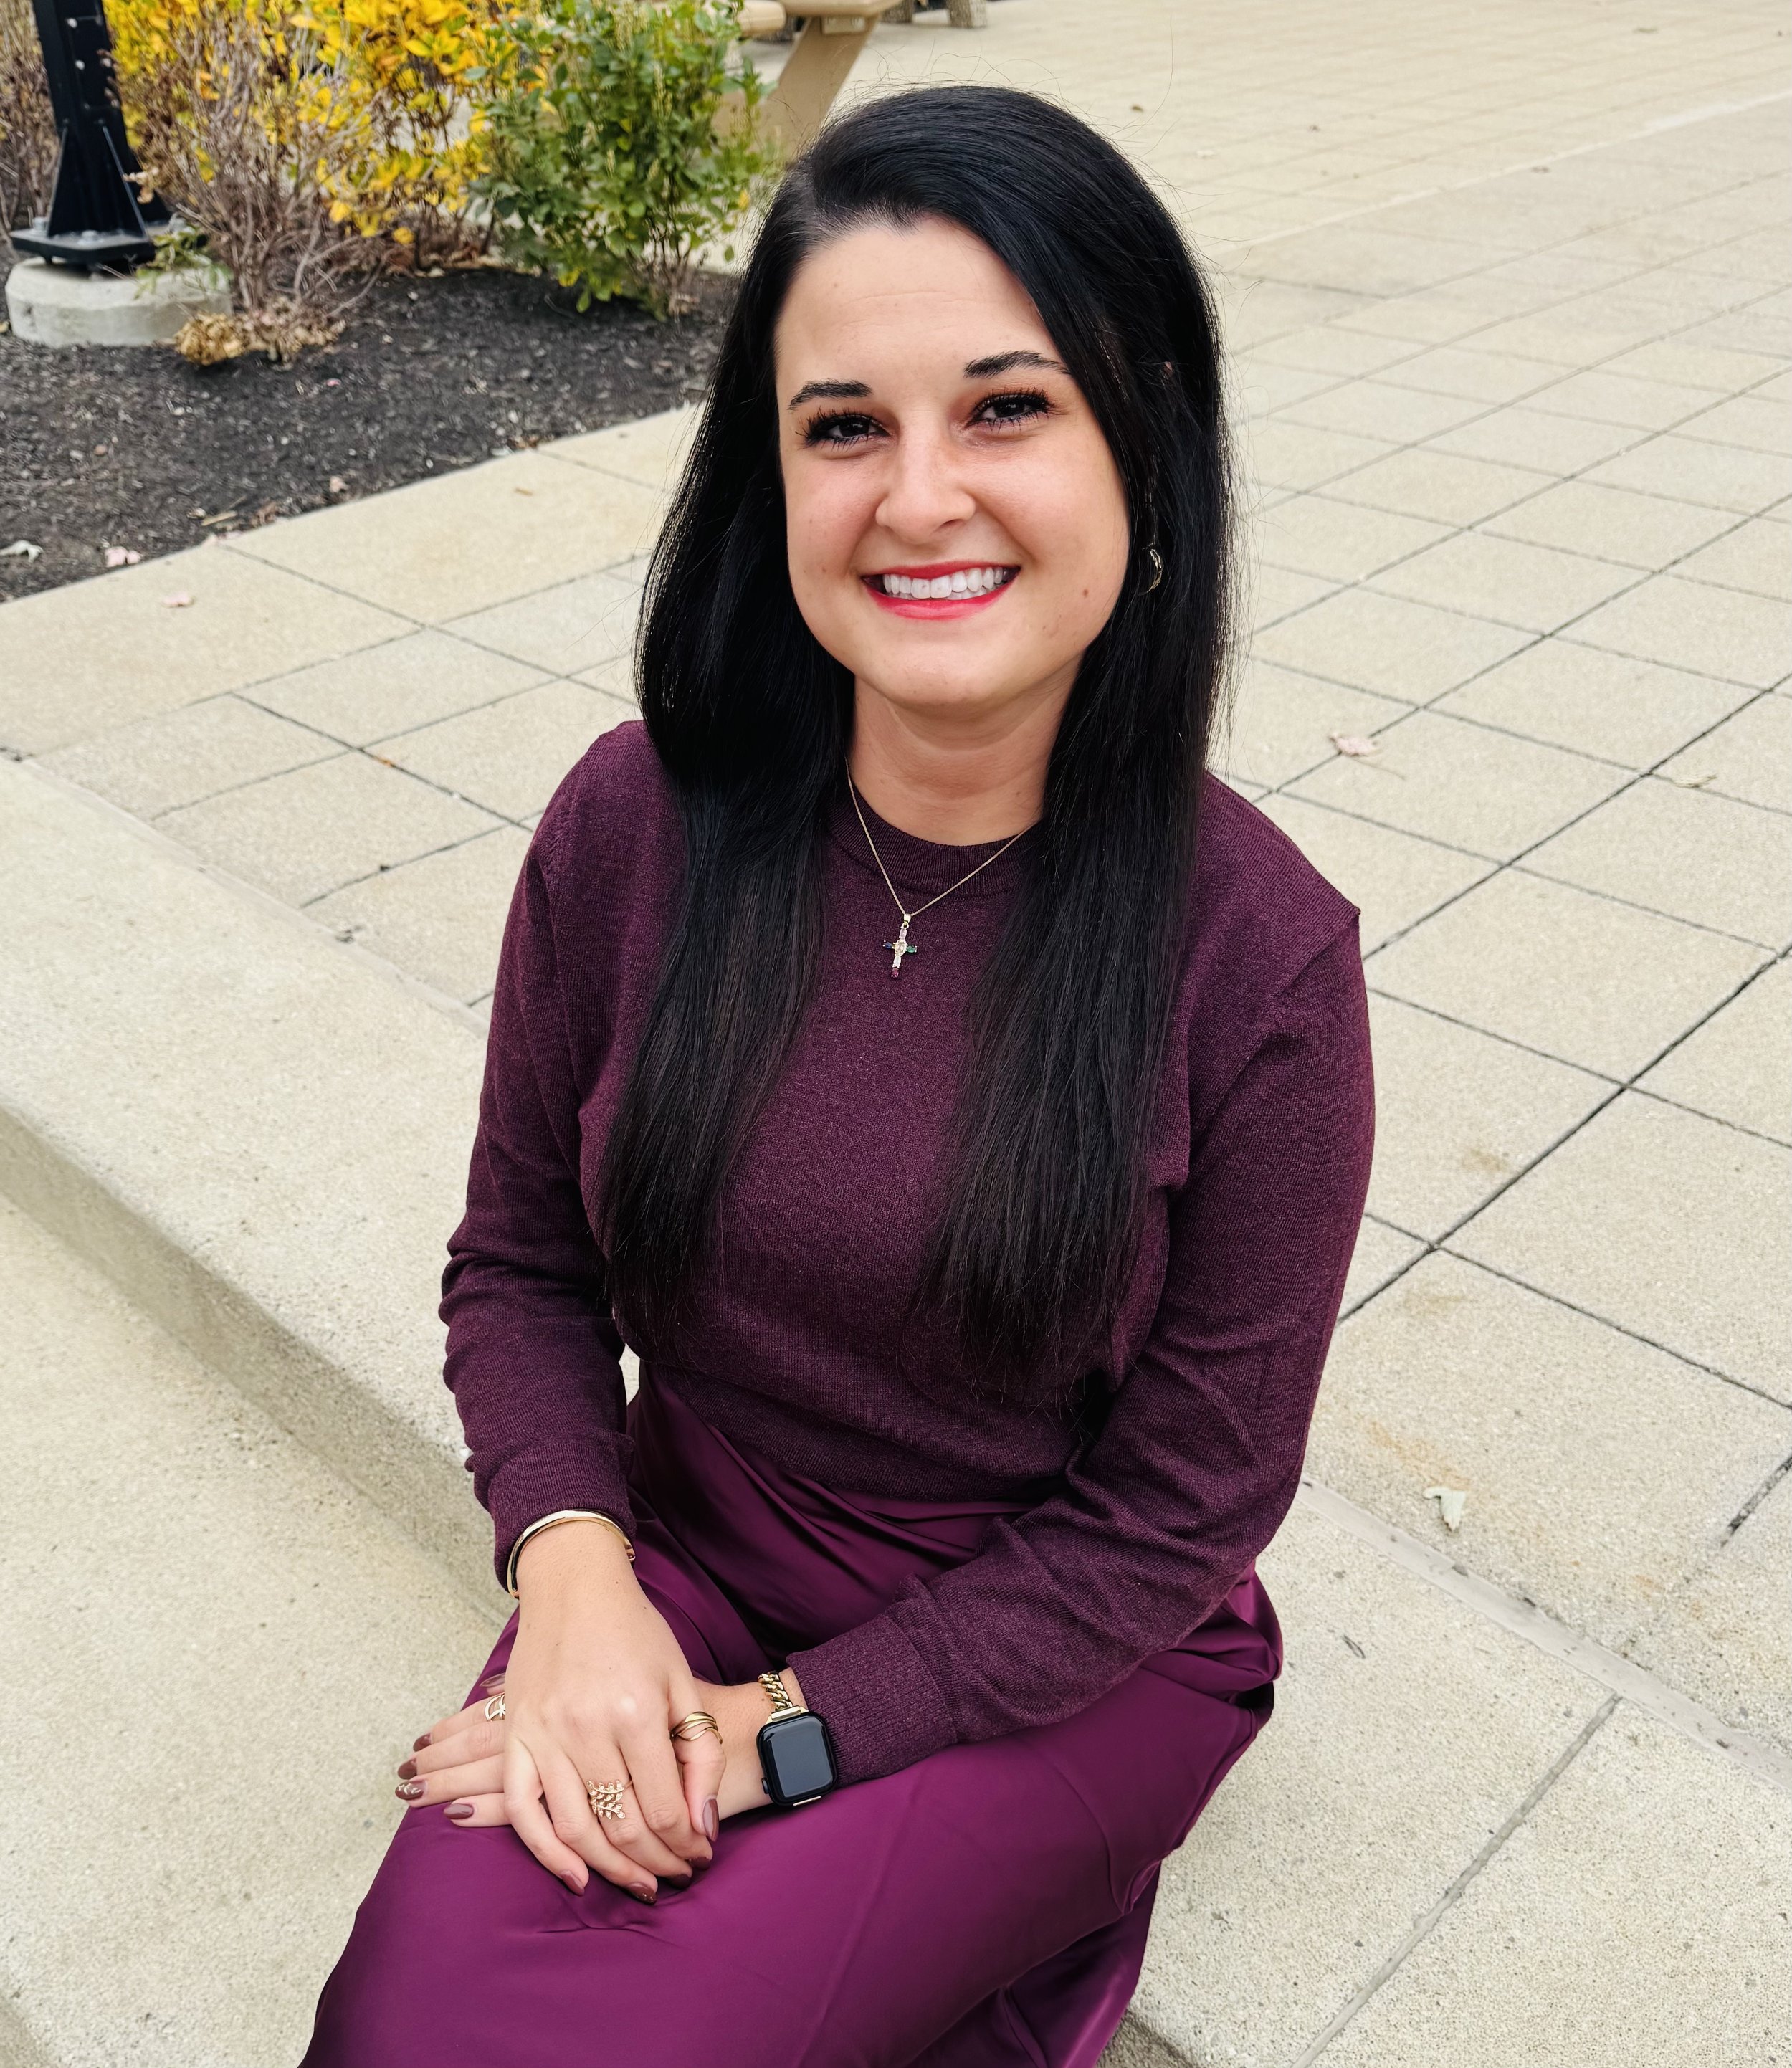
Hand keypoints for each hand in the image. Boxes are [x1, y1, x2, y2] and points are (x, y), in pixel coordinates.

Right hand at [400, 1521, 722, 1899]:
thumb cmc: (636, 1631)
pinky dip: (545, 1852)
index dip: (684, 1844)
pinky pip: (523, 1809)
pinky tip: (576, 1877)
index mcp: (635, 1712)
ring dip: (608, 1869)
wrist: (574, 1585)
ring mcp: (544, 1733)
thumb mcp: (682, 1682)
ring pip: (575, 1829)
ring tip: (638, 1883)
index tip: (699, 1856)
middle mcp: (586, 1728)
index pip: (662, 1808)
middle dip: (655, 1862)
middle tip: (674, 1877)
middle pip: (622, 1825)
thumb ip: (698, 1753)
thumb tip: (701, 1826)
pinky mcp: (516, 1735)